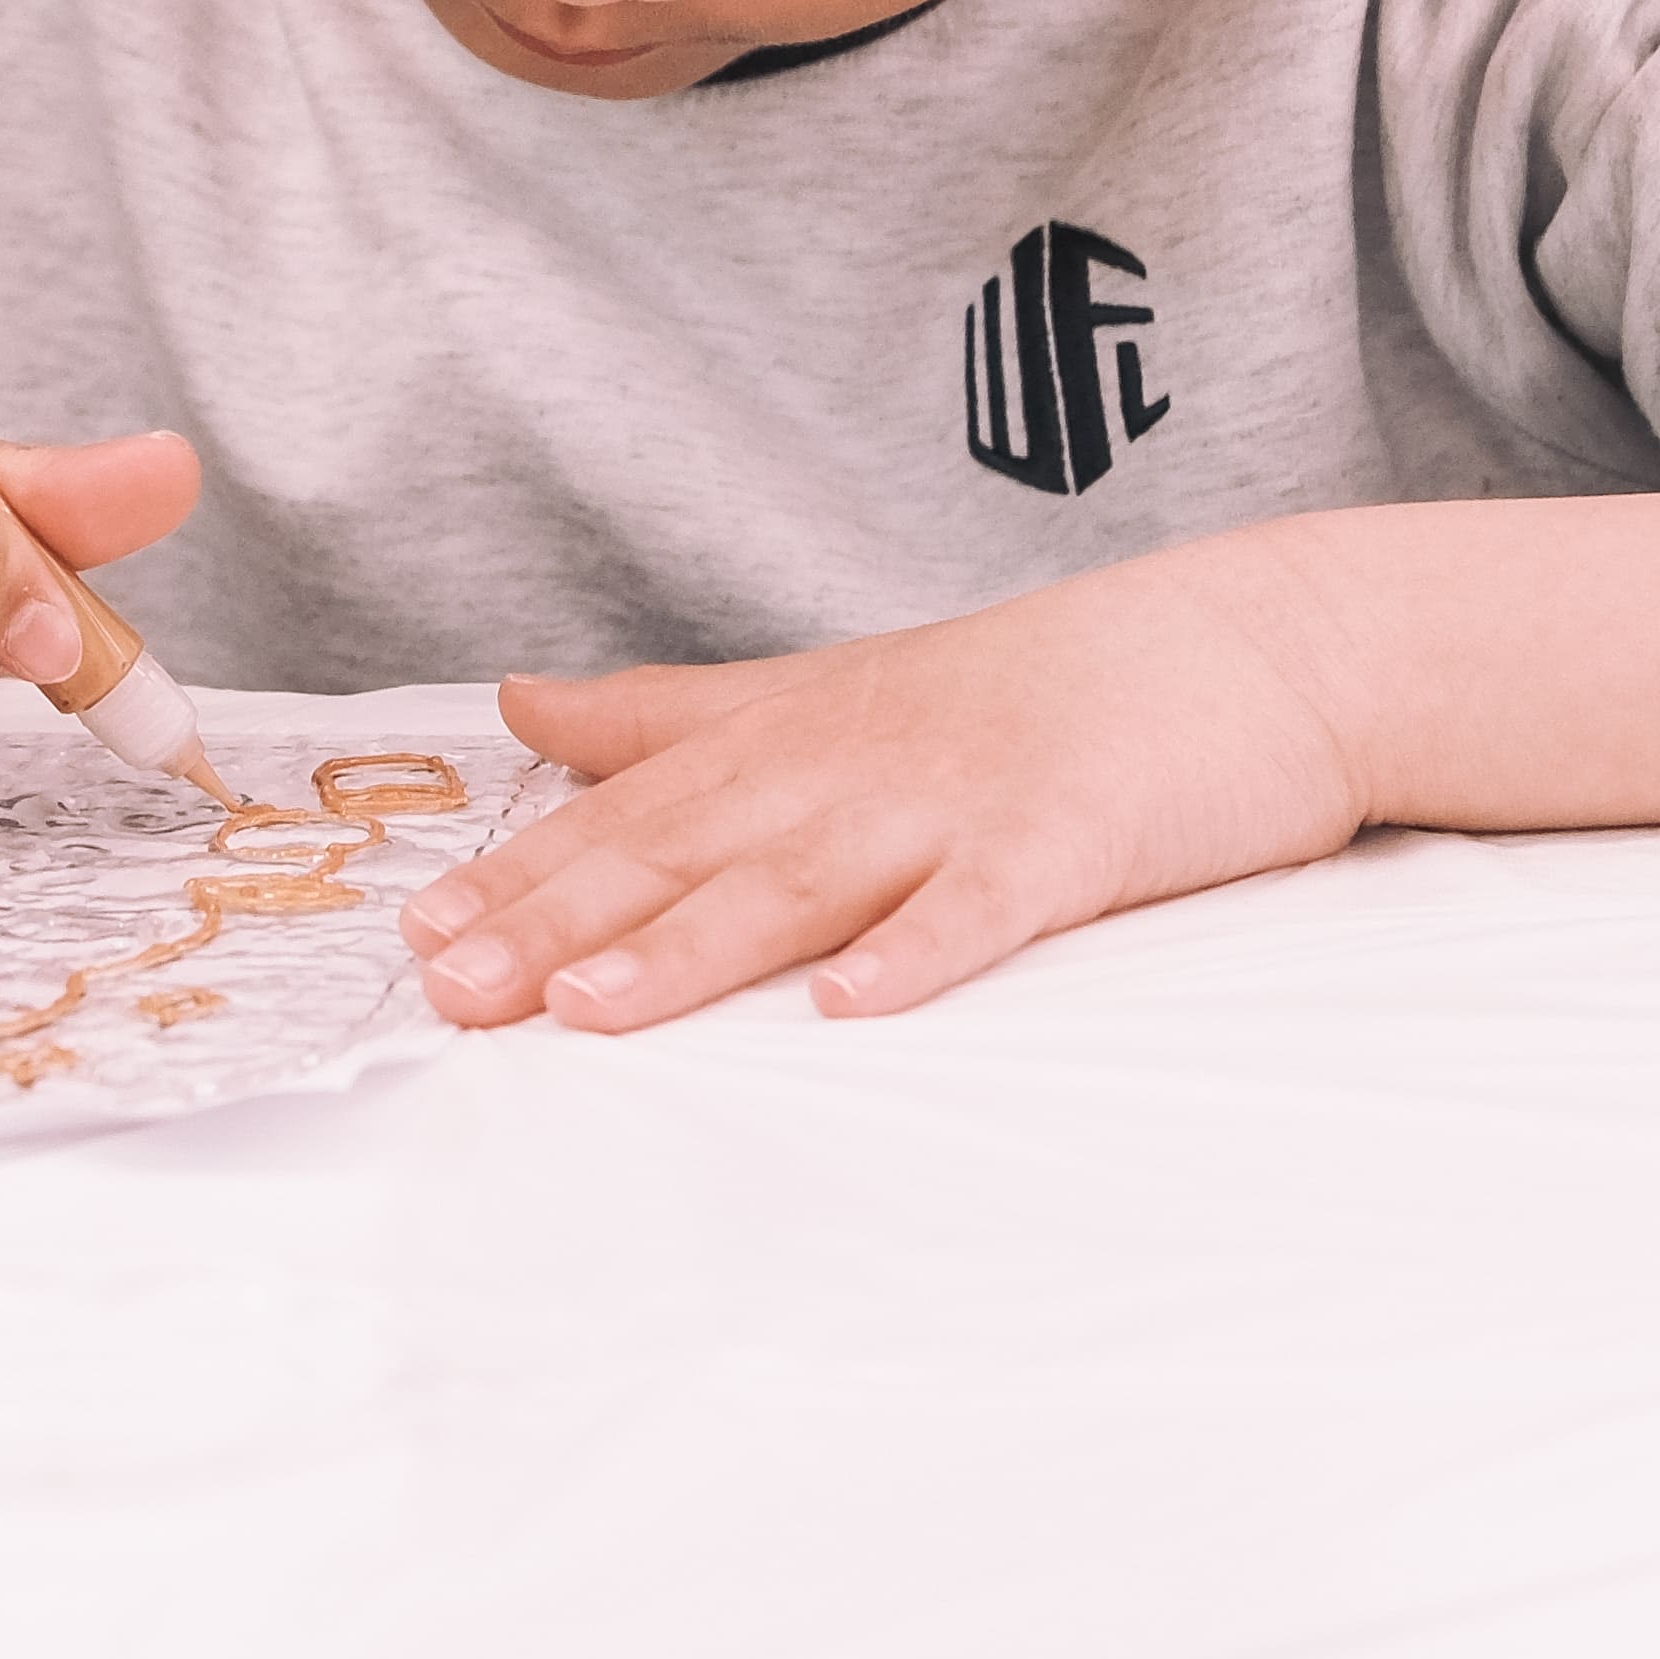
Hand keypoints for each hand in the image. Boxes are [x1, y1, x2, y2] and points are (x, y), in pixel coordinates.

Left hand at [412, 534, 1373, 1029]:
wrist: (1243, 647)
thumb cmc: (1033, 684)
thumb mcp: (833, 684)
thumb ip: (672, 711)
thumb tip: (522, 705)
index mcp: (795, 738)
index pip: (633, 814)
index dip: (524, 877)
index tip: (416, 938)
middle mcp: (852, 765)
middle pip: (687, 851)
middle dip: (560, 921)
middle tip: (450, 989)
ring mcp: (957, 801)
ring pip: (804, 881)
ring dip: (693, 947)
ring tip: (591, 1010)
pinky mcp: (1066, 842)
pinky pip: (982, 908)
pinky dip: (918, 954)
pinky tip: (851, 1010)